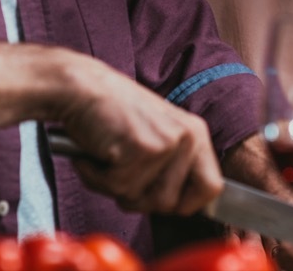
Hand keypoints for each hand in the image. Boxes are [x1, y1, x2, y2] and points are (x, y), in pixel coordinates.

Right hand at [54, 54, 221, 215]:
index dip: (186, 203)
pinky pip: (117, 187)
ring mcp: (165, 143)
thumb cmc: (112, 113)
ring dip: (115, 186)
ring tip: (108, 157)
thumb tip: (181, 205)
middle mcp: (187, 137)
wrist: (81, 86)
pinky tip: (95, 151)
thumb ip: (173, 165)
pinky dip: (97, 176)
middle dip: (139, 198)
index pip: (211, 188)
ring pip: (141, 200)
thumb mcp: (157, 134)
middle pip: (171, 205)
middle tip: (121, 171)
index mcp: (195, 133)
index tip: (161, 198)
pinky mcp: (140, 149)